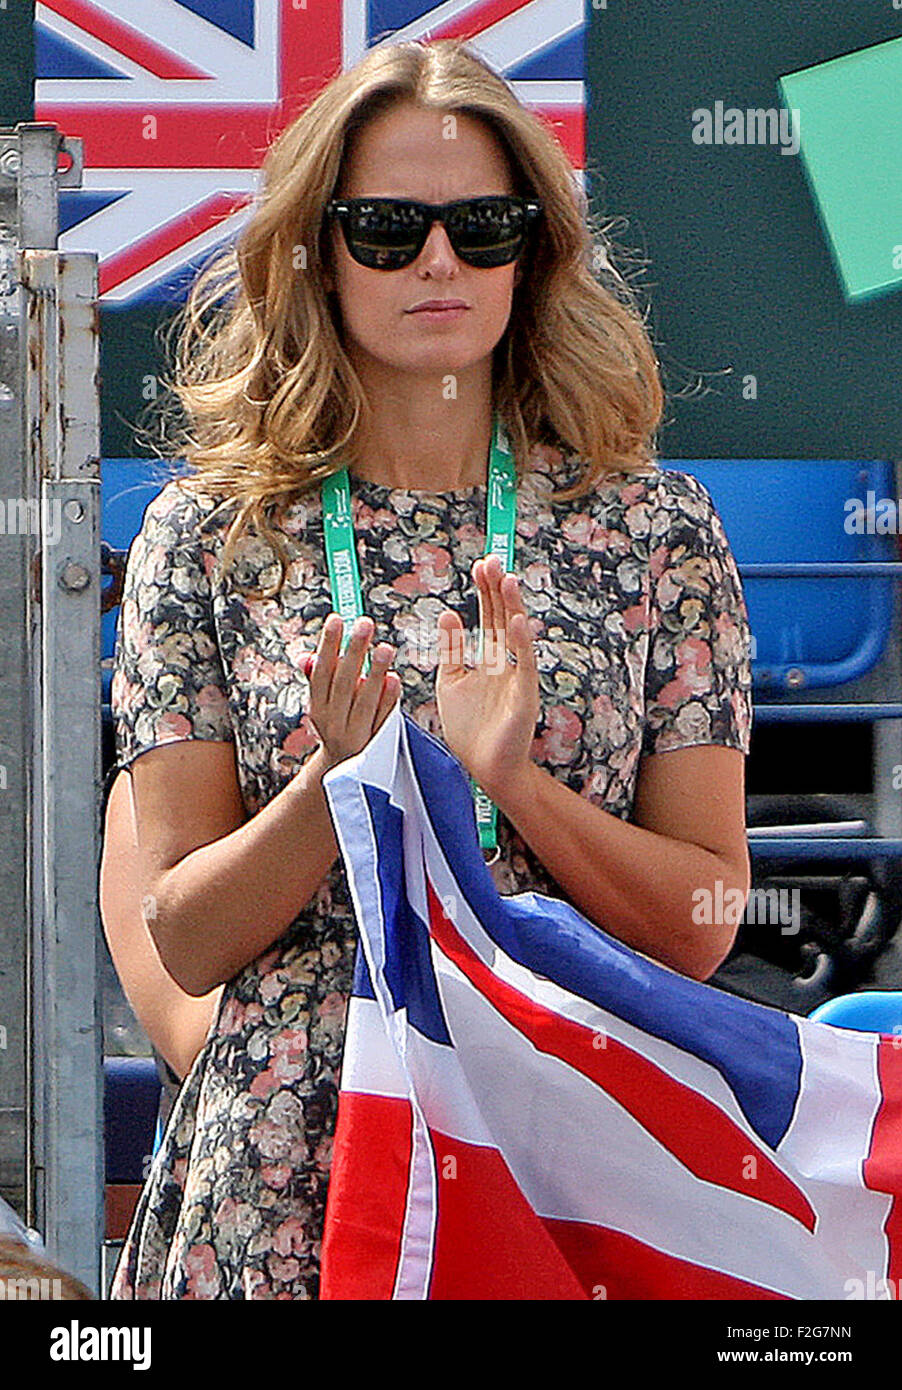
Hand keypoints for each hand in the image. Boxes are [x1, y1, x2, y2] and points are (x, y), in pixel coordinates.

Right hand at [300, 614, 399, 771]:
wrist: (344, 774)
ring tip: (385, 647)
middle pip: (343, 683)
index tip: (337, 618)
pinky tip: (394, 679)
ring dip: (373, 674)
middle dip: (353, 652)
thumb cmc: (337, 727)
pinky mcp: (374, 745)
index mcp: (318, 707)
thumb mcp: (323, 707)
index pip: (320, 672)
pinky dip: (388, 700)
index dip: (327, 645)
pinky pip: (382, 720)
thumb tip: (307, 655)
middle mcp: (332, 722)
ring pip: (363, 702)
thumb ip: (320, 680)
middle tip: (365, 623)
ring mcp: (354, 735)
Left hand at [435, 553, 539, 801]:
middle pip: (504, 619)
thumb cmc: (469, 730)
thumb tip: (448, 612)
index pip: (489, 618)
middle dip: (498, 591)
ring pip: (517, 637)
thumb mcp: (451, 682)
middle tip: (492, 561)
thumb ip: (451, 650)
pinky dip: (522, 645)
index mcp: (490, 660)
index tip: (480, 566)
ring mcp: (518, 680)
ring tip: (507, 580)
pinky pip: (524, 667)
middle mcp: (507, 665)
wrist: (484, 769)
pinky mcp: (525, 698)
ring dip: (512, 608)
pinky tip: (517, 622)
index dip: (485, 593)